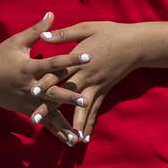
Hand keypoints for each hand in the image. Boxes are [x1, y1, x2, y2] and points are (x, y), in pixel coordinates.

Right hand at [0, 12, 89, 146]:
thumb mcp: (16, 42)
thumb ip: (37, 30)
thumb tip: (52, 13)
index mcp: (28, 68)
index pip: (53, 64)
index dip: (70, 60)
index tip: (88, 58)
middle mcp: (29, 87)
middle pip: (52, 93)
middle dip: (69, 97)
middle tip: (85, 99)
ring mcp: (28, 101)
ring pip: (50, 113)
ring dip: (65, 123)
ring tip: (80, 134)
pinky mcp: (27, 110)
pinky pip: (45, 122)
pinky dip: (58, 132)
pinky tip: (71, 141)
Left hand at [30, 21, 146, 141]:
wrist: (135, 45)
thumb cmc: (109, 33)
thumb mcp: (85, 29)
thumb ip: (63, 35)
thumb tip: (43, 36)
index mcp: (78, 61)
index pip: (58, 73)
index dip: (45, 82)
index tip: (32, 91)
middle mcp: (86, 77)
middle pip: (64, 94)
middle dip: (49, 107)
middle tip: (35, 119)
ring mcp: (95, 87)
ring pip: (81, 108)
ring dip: (71, 123)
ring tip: (63, 138)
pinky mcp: (103, 92)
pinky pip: (94, 112)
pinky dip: (88, 125)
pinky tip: (83, 139)